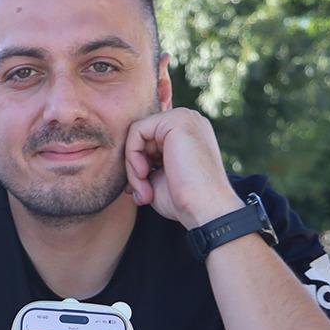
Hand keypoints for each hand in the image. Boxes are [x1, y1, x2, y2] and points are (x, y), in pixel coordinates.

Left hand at [124, 108, 242, 227]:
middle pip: (140, 137)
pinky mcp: (176, 120)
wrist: (205, 210)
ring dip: (132, 167)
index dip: (137, 167)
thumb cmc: (183, 200)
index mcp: (186, 134)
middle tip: (141, 194)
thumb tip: (124, 161)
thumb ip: (144, 162)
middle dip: (133, 168)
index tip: (140, 192)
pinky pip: (136, 131)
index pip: (146, 141)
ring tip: (143, 191)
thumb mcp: (158, 178)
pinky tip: (143, 174)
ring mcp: (183, 118)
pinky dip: (132, 156)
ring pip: (136, 135)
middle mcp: (187, 121)